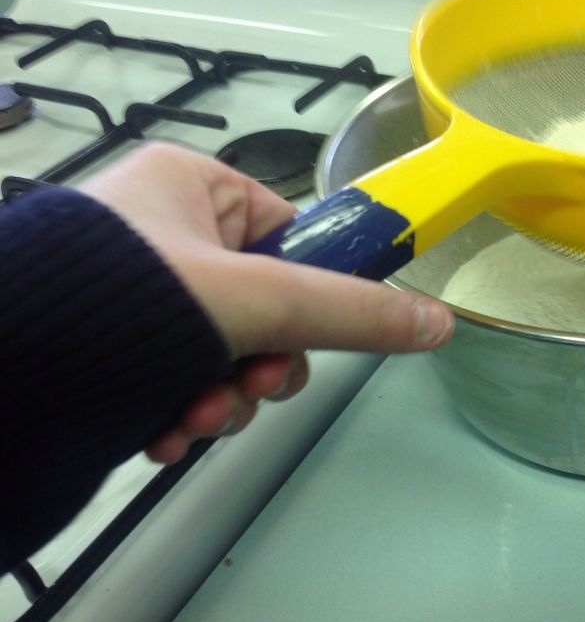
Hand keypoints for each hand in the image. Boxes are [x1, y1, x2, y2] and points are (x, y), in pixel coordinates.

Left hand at [79, 142, 453, 462]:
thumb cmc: (116, 304)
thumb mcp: (253, 302)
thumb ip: (351, 312)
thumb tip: (439, 321)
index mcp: (190, 186)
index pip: (289, 236)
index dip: (307, 297)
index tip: (300, 343)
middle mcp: (163, 232)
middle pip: (261, 306)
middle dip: (258, 366)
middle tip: (242, 389)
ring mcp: (134, 291)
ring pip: (222, 352)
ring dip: (221, 399)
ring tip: (188, 421)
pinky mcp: (109, 343)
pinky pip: (177, 375)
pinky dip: (180, 412)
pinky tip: (162, 435)